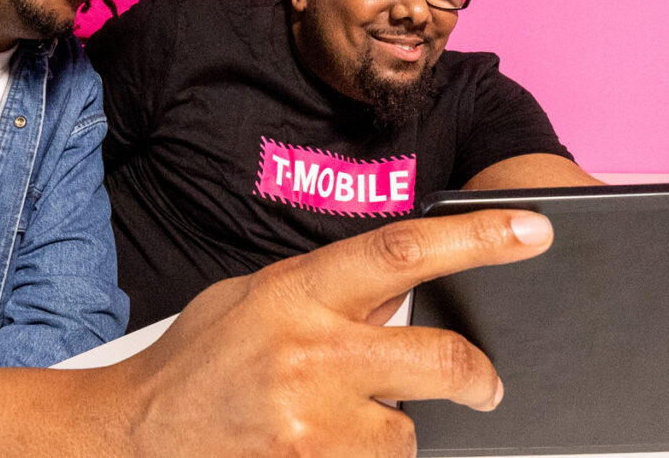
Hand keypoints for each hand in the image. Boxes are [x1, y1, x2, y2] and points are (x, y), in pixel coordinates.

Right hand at [108, 210, 555, 456]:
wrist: (136, 435)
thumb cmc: (201, 362)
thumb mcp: (260, 297)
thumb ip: (332, 291)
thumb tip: (409, 285)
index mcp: (299, 293)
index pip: (403, 251)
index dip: (478, 238)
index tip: (532, 231)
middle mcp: (310, 355)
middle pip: (440, 360)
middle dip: (478, 376)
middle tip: (487, 384)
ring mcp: (310, 423)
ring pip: (409, 434)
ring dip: (395, 433)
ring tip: (345, 425)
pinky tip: (319, 446)